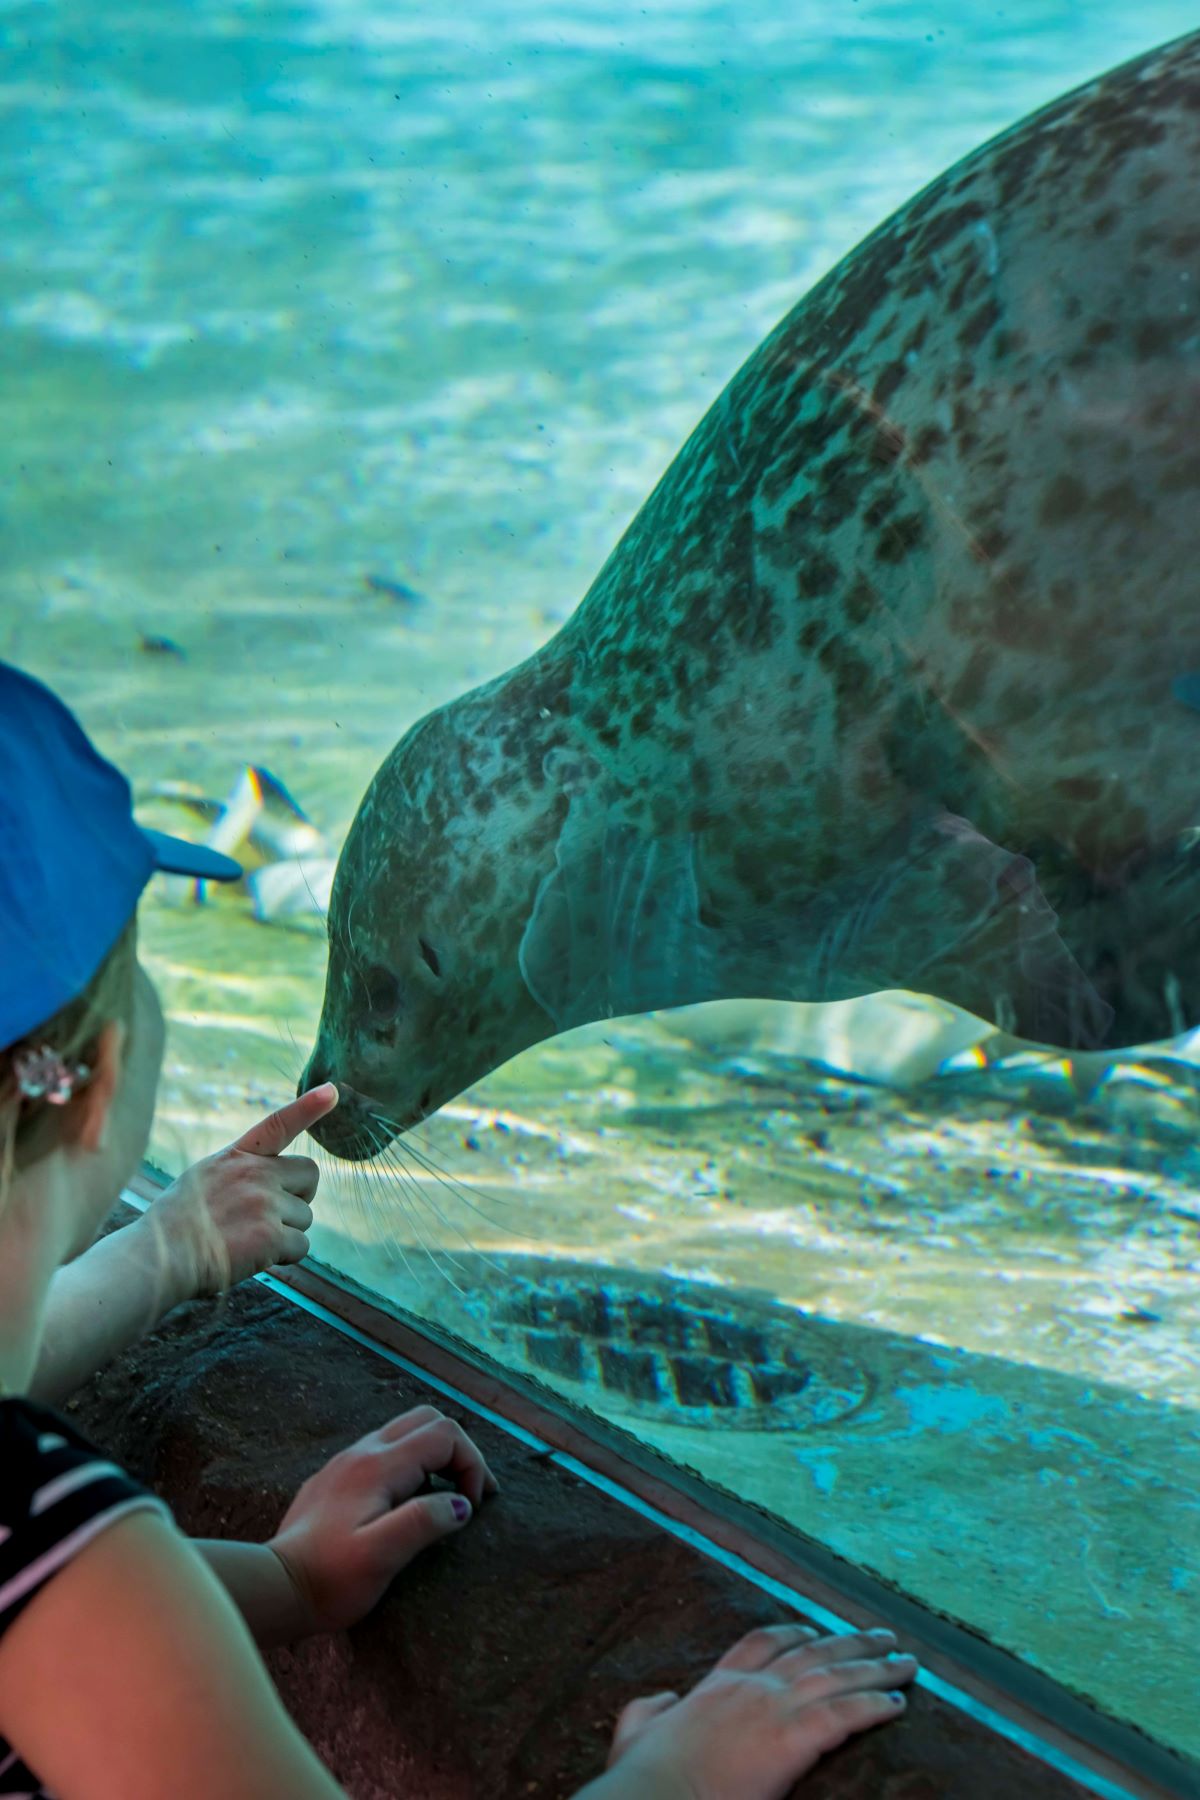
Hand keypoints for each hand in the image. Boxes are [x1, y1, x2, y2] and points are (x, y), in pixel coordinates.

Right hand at [147, 1084, 338, 1298]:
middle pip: (310, 1176)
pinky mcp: (271, 1234)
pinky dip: (284, 1257)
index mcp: (235, 1157)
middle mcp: (254, 1173)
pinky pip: (301, 1247)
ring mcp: (264, 1202)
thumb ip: (238, 1172)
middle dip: (301, 1196)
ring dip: (286, 1234)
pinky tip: (254, 1258)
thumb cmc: (174, 1227)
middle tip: (273, 1216)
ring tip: (247, 1241)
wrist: (158, 1258)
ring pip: (305, 1217)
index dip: (307, 1107)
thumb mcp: (202, 1179)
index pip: (278, 1124)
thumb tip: (272, 1182)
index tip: (332, 1091)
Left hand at [267, 1405, 499, 1635]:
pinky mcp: (336, 1479)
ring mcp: (346, 1462)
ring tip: (447, 1498)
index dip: (471, 1463)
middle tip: (471, 1494)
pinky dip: (412, 1465)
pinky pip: (385, 1452)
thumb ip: (424, 1522)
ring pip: (405, 1432)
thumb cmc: (330, 1579)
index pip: (444, 1435)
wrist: (274, 1587)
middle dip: (458, 1450)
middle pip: (427, 1420)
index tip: (475, 1506)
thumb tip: (462, 1504)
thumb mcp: (381, 1556)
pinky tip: (408, 1503)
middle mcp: (363, 1452)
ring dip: (436, 1457)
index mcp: (379, 1466)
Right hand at [593, 1624, 916, 1799]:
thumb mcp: (637, 1731)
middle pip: (813, 1652)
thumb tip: (664, 1699)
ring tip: (907, 1662)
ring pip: (836, 1677)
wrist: (656, 1796)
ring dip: (877, 1668)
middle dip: (851, 1643)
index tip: (815, 1629)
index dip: (792, 1634)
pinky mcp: (792, 1739)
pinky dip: (874, 1705)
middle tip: (884, 1636)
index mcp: (717, 1685)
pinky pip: (844, 1715)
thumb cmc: (646, 1777)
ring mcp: (773, 1709)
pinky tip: (897, 1704)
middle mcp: (751, 1687)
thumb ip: (651, 1709)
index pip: (760, 1643)